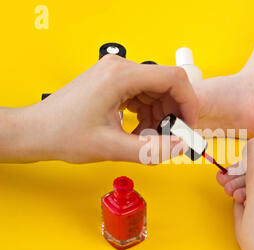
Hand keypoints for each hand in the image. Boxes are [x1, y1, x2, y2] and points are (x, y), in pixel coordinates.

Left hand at [0, 55, 197, 162]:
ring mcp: (116, 73)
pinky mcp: (113, 82)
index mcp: (120, 76)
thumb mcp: (111, 147)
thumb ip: (150, 150)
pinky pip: (143, 95)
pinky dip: (147, 114)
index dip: (188, 103)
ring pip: (156, 91)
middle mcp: (120, 68)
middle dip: (173, 113)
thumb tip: (180, 147)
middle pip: (166, 84)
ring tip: (147, 138)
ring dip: (159, 116)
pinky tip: (138, 131)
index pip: (173, 78)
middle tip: (169, 137)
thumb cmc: (64, 134)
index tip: (189, 125)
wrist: (38, 131)